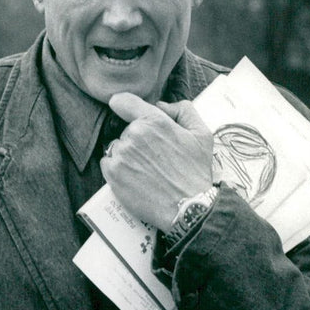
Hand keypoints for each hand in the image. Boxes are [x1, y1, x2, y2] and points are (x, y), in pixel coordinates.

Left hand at [100, 92, 214, 230]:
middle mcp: (134, 134)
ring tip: (146, 170)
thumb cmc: (195, 172)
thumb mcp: (201, 134)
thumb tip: (160, 105)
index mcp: (154, 120)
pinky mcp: (112, 173)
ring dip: (126, 155)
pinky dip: (117, 168)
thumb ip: (183, 110)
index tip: (123, 109)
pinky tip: (134, 178)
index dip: (123, 105)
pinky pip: (107, 162)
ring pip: (116, 146)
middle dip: (137, 139)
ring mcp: (121, 154)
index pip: (124, 101)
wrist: (187, 208)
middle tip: (154, 157)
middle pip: (125, 129)